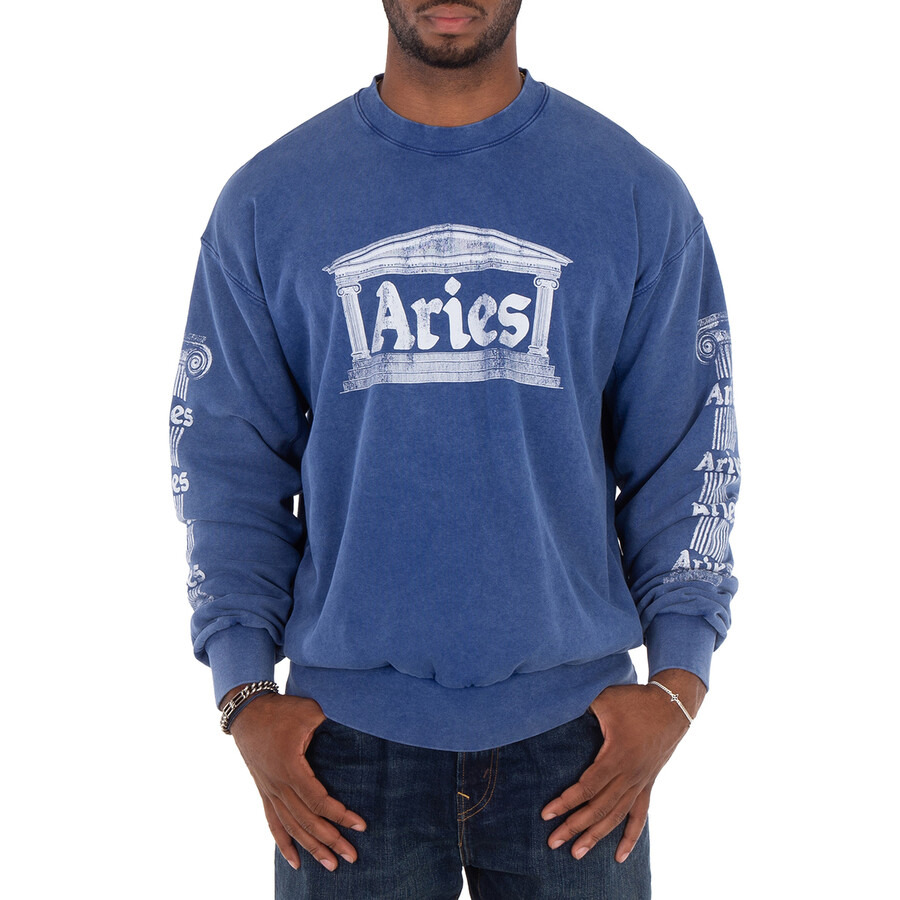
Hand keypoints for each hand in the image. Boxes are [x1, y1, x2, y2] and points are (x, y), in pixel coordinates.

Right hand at [227, 692, 367, 871]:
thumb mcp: (310, 711)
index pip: (318, 800)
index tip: (361, 825)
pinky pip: (273, 823)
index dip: (340, 815)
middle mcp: (278, 785)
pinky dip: (283, 844)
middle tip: (352, 857)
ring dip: (311, 848)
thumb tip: (357, 725)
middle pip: (306, 820)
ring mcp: (269, 790)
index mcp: (291, 767)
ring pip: (291, 826)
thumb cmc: (282, 710)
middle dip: (331, 840)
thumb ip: (331, 722)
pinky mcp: (264, 791)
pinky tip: (294, 862)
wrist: (247, 712)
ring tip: (330, 865)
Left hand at [540, 670, 704, 862]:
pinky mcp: (648, 784)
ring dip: (596, 836)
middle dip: (574, 826)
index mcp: (617, 755)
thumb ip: (581, 707)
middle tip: (553, 842)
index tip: (546, 814)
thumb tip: (554, 708)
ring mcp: (641, 782)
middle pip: (599, 808)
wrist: (673, 706)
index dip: (566, 802)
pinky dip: (630, 837)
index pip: (588, 787)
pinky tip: (619, 856)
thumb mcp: (605, 699)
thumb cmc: (635, 700)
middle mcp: (630, 774)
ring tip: (577, 853)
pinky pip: (639, 815)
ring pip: (616, 816)